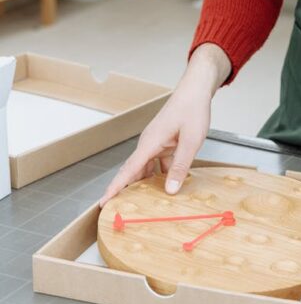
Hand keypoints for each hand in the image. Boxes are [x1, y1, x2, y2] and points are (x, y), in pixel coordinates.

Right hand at [99, 44, 229, 205]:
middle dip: (125, 191)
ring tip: (142, 206)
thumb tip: (169, 190)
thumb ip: (180, 166)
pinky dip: (158, 176)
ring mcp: (155, 143)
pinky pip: (156, 163)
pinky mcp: (163, 143)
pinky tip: (166, 187)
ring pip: (145, 169)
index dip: (115, 188)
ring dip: (144, 185)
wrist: (195, 91)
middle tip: (120, 212)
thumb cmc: (192, 110)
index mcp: (150, 143)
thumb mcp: (191, 142)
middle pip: (133, 172)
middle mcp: (148, 144)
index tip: (103, 202)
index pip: (128, 170)